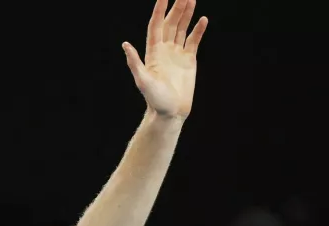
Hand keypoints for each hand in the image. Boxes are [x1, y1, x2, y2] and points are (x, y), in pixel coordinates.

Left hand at [123, 0, 207, 117]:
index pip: (156, 26)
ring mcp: (177, 54)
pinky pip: (193, 41)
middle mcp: (164, 50)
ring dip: (186, 15)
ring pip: (181, 29)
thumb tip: (125, 45)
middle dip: (176, 8)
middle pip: (170, 24)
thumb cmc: (155, 99)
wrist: (170, 112)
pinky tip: (202, 20)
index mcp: (153, 52)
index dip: (159, 11)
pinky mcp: (189, 61)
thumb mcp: (143, 81)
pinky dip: (198, 30)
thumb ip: (135, 63)